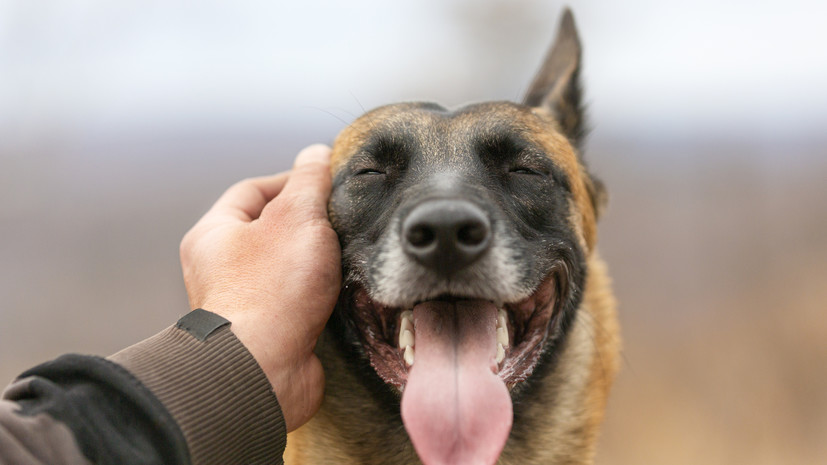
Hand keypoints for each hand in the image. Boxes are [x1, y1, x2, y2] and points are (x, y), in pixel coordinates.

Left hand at [179, 144, 340, 431]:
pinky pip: (297, 301)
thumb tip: (316, 153)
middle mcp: (221, 268)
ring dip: (317, 263)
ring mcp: (244, 302)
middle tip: (341, 222)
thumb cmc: (272, 291)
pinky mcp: (268, 332)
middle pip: (271, 229)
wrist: (264, 370)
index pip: (254, 189)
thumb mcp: (297, 217)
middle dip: (309, 224)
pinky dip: (320, 295)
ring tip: (345, 257)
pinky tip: (342, 292)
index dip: (292, 180)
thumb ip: (309, 181)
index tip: (328, 183)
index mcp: (214, 234)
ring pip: (287, 267)